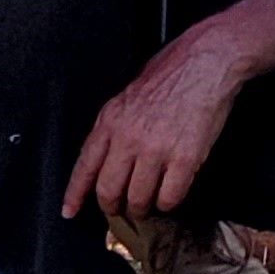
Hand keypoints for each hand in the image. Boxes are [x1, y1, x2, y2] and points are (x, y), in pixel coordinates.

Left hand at [62, 40, 244, 220]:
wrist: (205, 62)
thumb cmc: (169, 74)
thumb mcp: (127, 96)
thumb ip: (114, 126)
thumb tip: (107, 156)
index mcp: (110, 120)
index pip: (85, 165)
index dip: (75, 193)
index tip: (69, 211)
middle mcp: (128, 138)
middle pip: (109, 191)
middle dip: (113, 207)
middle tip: (121, 209)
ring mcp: (156, 150)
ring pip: (139, 200)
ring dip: (143, 208)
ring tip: (149, 204)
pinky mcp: (185, 159)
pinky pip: (170, 197)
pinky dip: (168, 203)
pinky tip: (170, 195)